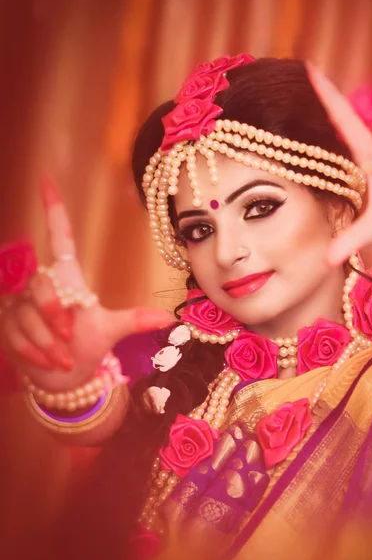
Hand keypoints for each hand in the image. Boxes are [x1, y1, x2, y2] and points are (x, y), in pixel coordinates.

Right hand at [0, 178, 172, 391]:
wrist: (63, 377)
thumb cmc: (87, 346)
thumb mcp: (110, 330)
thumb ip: (134, 320)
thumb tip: (168, 317)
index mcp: (68, 277)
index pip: (59, 237)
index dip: (53, 210)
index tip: (47, 182)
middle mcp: (42, 284)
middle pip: (42, 285)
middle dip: (55, 316)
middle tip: (69, 340)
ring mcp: (20, 302)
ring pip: (27, 313)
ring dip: (46, 341)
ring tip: (61, 358)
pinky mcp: (5, 321)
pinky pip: (14, 330)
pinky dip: (32, 350)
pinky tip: (45, 362)